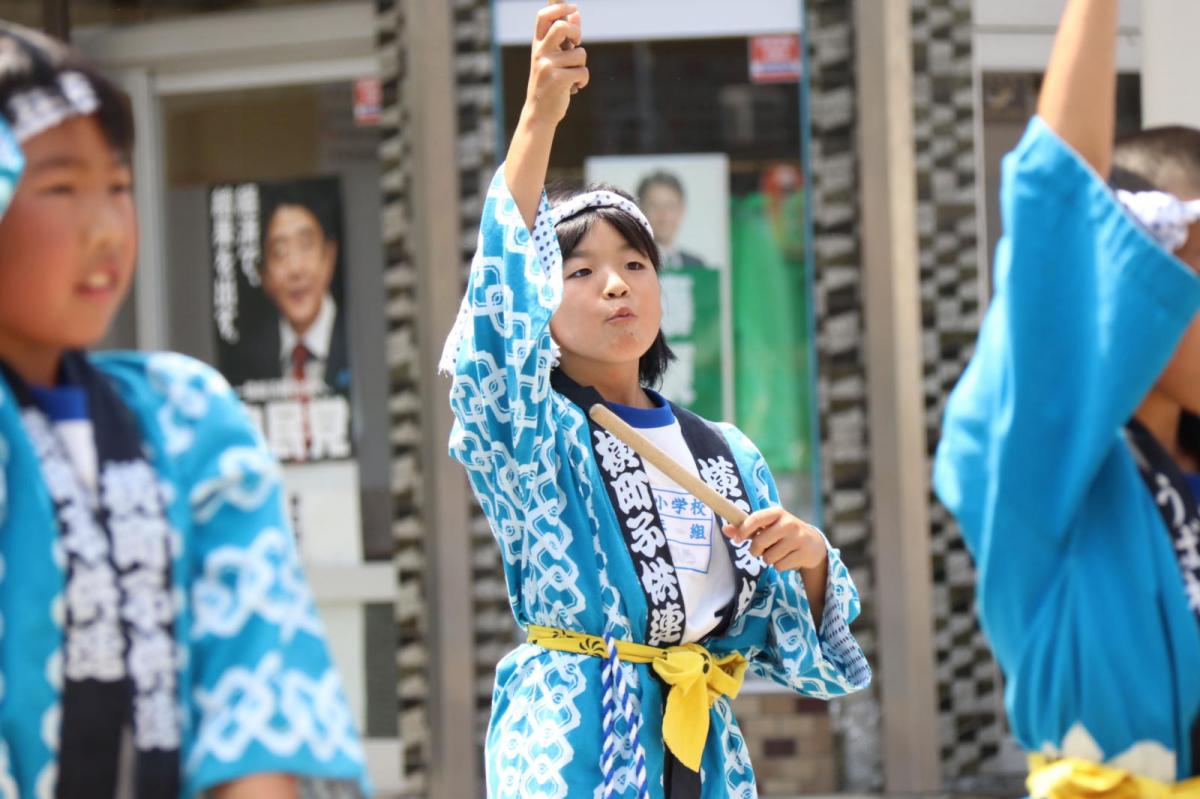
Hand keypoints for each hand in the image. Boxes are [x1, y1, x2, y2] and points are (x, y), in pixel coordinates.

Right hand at [522, 3, 587, 127]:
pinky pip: (583, 72)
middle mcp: (540, 52)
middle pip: (562, 26)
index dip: (558, 6)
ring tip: (571, 77)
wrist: (539, 114)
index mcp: (538, 45)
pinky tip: (574, 88)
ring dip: (581, 66)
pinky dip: (583, 81)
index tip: (573, 6)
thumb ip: (565, 36)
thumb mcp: (554, 58)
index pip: (544, 16)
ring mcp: (548, 66)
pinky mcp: (558, 80)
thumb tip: (576, 12)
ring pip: (580, 54)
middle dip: (575, 32)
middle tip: (576, 42)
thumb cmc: (549, 84)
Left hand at [722, 506, 827, 571]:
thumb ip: (746, 528)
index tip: (737, 540)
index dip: (743, 530)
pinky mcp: (804, 553)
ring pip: (769, 557)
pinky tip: (789, 558)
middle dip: (756, 550)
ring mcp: (798, 538)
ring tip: (779, 552)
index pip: (755, 519)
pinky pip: (780, 566)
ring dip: (770, 559)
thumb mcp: (767, 527)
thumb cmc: (783, 534)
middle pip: (759, 542)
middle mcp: (788, 523)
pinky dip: (780, 566)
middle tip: (763, 549)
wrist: (813, 543)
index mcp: (776, 513)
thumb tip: (725, 529)